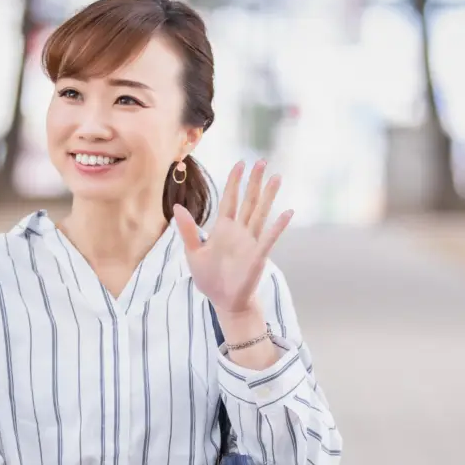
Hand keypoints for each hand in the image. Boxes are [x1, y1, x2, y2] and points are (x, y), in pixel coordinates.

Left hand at [173, 159, 292, 315]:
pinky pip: (269, 238)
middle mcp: (239, 232)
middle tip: (262, 162)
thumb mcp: (193, 253)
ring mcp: (250, 242)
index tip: (240, 163)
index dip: (234, 182)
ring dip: (269, 196)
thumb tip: (177, 208)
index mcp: (223, 229)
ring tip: (277, 177)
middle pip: (249, 201)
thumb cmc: (209, 279)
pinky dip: (278, 226)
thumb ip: (187, 231)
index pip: (230, 199)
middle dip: (255, 182)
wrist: (223, 302)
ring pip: (261, 214)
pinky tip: (287, 213)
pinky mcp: (258, 256)